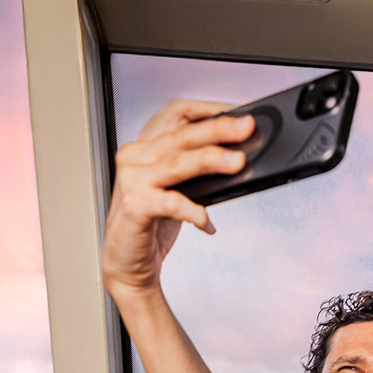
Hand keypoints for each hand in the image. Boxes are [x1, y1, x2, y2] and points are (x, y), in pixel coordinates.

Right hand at [102, 99, 255, 297]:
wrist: (127, 263)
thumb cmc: (151, 225)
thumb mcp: (177, 189)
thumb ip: (196, 171)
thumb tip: (236, 157)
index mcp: (145, 147)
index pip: (176, 115)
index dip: (207, 109)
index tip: (236, 111)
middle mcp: (136, 158)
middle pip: (181, 135)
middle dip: (218, 129)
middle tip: (245, 128)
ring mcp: (133, 181)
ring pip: (177, 163)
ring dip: (210, 160)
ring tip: (237, 162)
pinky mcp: (135, 207)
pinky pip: (171, 203)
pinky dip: (193, 211)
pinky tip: (207, 221)